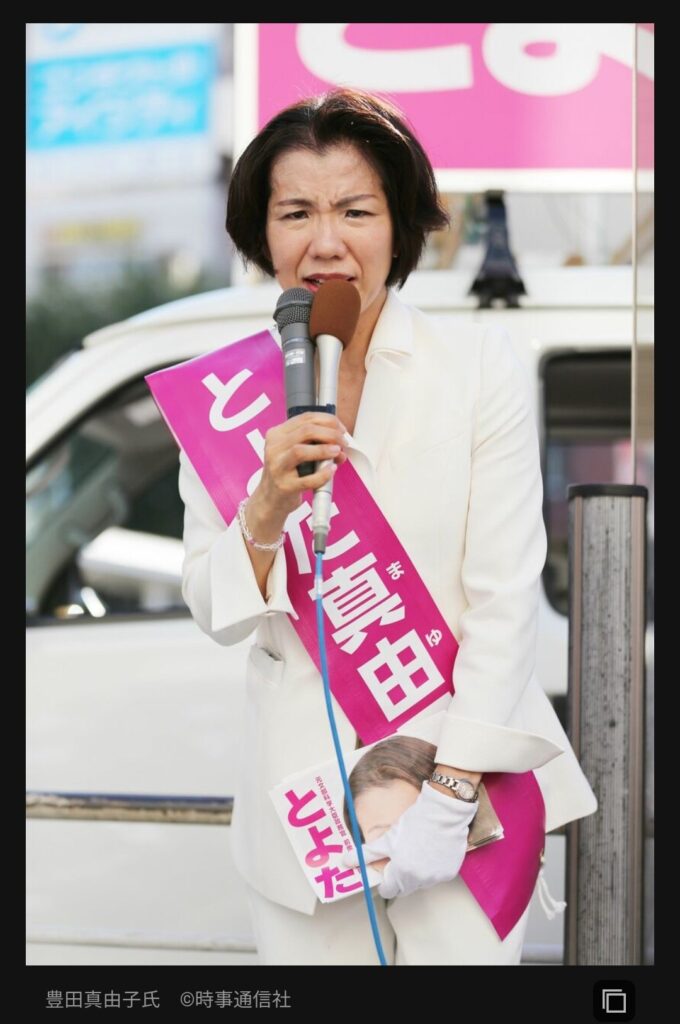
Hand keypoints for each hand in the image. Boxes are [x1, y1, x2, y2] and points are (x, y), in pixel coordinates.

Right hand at [254, 412, 347, 526]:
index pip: (305, 418)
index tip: (341, 429)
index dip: (328, 420)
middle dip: (330, 433)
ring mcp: (277, 467)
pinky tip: (331, 471)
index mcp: (276, 434)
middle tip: (343, 442)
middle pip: (306, 430)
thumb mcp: (296, 454)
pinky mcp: (284, 486)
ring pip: (300, 451)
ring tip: (337, 452)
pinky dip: (323, 475)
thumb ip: (316, 445)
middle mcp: (274, 448)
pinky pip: (306, 480)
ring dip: (324, 450)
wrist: (270, 500)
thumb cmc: (286, 474)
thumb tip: (340, 445)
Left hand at [342, 781, 477, 898]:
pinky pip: (436, 876)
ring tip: (416, 850)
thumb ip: (366, 854)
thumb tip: (347, 861)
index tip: (384, 869)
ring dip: (416, 873)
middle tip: (399, 857)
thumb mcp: (387, 839)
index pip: (388, 890)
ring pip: (420, 882)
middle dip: (399, 876)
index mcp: (403, 873)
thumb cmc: (417, 822)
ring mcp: (437, 877)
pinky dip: (431, 868)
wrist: (444, 811)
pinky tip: (430, 850)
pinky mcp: (450, 872)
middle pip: (404, 888)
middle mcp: (421, 880)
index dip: (384, 880)